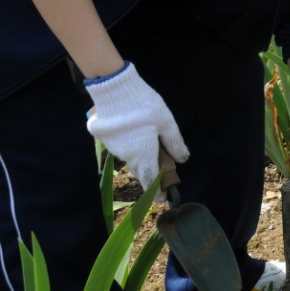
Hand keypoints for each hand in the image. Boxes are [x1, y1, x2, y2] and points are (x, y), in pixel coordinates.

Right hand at [85, 62, 188, 201]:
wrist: (115, 91)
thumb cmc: (144, 106)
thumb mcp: (167, 122)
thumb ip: (174, 142)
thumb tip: (183, 160)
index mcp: (143, 154)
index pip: (151, 179)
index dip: (158, 190)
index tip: (163, 199)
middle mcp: (127, 156)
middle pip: (140, 170)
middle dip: (150, 176)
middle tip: (160, 177)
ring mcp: (114, 148)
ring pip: (131, 159)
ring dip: (140, 159)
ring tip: (151, 154)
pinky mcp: (106, 139)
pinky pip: (122, 148)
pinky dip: (131, 147)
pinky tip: (137, 137)